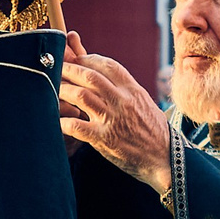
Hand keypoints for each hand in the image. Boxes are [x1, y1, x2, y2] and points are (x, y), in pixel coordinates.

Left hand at [59, 31, 172, 192]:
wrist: (165, 159)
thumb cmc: (155, 132)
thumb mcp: (145, 104)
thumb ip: (125, 90)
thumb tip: (107, 79)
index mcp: (133, 90)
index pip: (108, 65)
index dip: (89, 59)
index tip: (78, 59)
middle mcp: (122, 101)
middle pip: (90, 76)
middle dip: (70, 69)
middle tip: (57, 69)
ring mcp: (113, 119)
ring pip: (81, 95)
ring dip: (63, 90)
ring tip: (54, 89)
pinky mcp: (104, 139)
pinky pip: (77, 126)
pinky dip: (63, 122)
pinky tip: (58, 121)